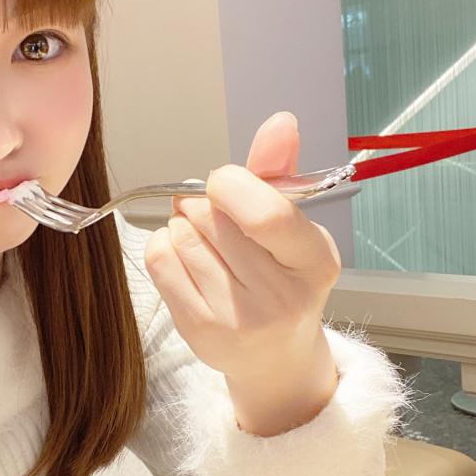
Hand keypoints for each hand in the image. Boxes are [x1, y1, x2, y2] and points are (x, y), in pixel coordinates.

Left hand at [144, 111, 340, 436]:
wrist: (274, 354)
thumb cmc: (283, 278)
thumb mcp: (294, 226)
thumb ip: (279, 172)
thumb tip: (279, 121)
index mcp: (314, 262)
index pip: (266, 214)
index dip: (231, 184)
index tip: (224, 182)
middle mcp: (281, 297)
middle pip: (214, 220)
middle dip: (204, 202)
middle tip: (210, 211)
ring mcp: (238, 319)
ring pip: (183, 236)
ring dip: (182, 223)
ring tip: (200, 236)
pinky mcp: (199, 330)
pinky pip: (160, 261)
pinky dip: (164, 244)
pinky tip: (182, 253)